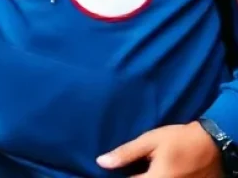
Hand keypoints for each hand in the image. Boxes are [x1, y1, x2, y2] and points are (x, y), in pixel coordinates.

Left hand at [97, 121, 222, 176]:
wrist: (212, 144)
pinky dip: (154, 177)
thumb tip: (101, 162)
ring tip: (139, 168)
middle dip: (130, 177)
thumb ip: (126, 154)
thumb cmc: (178, 139)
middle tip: (126, 168)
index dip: (117, 177)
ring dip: (143, 177)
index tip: (107, 172)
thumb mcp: (150, 141)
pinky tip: (150, 172)